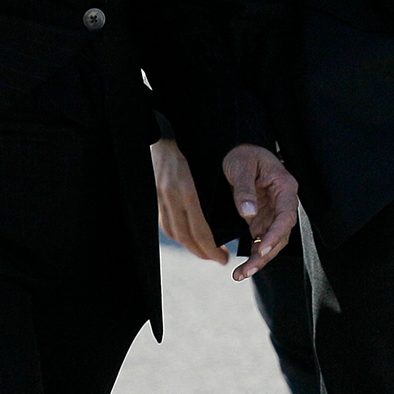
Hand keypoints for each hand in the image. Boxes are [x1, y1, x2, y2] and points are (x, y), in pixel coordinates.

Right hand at [151, 138, 227, 264]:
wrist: (164, 135)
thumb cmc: (192, 148)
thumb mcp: (208, 166)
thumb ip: (217, 192)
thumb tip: (237, 215)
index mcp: (188, 190)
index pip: (200, 231)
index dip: (212, 249)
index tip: (223, 258)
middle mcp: (172, 197)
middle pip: (185, 236)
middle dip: (202, 252)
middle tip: (218, 259)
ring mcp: (161, 197)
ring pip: (174, 232)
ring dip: (189, 246)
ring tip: (205, 251)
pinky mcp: (156, 195)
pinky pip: (165, 223)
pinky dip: (178, 234)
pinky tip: (189, 236)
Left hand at [223, 142, 298, 280]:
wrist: (237, 151)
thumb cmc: (242, 154)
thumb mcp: (242, 166)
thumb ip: (245, 189)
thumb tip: (248, 214)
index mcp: (285, 187)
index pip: (286, 215)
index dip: (277, 233)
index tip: (263, 248)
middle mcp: (283, 204)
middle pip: (281, 235)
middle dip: (266, 254)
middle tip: (247, 270)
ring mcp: (273, 214)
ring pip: (272, 243)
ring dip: (259, 260)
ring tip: (240, 274)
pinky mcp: (262, 221)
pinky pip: (261, 242)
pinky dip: (253, 256)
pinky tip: (242, 269)